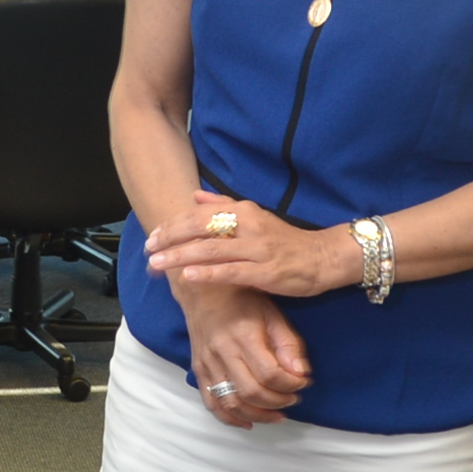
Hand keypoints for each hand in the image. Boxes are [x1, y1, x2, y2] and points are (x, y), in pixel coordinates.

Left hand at [145, 191, 360, 299]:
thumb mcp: (256, 217)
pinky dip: (208, 273)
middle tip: (148, 249)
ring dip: (180, 256)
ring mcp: (257, 249)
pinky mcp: (266, 272)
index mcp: (243, 211)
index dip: (174, 224)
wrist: (324, 258)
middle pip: (200, 228)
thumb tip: (196, 196)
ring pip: (211, 250)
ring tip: (157, 263)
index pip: (200, 214)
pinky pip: (231, 271)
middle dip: (170, 239)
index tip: (154, 235)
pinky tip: (188, 276)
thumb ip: (225, 206)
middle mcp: (248, 226)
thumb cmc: (286, 241)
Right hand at [176, 284, 312, 426]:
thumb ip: (288, 343)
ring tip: (277, 415)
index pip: (269, 373)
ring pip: (230, 403)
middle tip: (293, 398)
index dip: (291, 384)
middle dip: (278, 401)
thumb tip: (301, 373)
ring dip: (257, 415)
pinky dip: (230, 419)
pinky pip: (211, 402)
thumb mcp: (272, 313)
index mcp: (243, 335)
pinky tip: (248, 422)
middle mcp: (222, 352)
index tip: (303, 382)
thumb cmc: (242, 298)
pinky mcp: (198, 370)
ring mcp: (207, 363)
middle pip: (251, 391)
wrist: (202, 290)